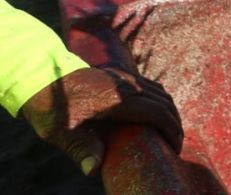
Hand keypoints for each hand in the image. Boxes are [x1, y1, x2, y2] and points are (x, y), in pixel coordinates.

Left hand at [20, 66, 183, 175]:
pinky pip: (149, 85)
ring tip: (169, 129)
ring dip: (169, 110)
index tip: (175, 148)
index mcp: (119, 100)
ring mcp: (124, 77)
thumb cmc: (52, 108)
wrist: (39, 78)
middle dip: (175, 123)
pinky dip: (159, 99)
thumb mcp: (62, 132)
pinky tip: (155, 111)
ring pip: (159, 92)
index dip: (171, 131)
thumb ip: (81, 148)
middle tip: (176, 143)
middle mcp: (127, 86)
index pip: (157, 113)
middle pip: (164, 102)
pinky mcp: (119, 74)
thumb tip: (93, 170)